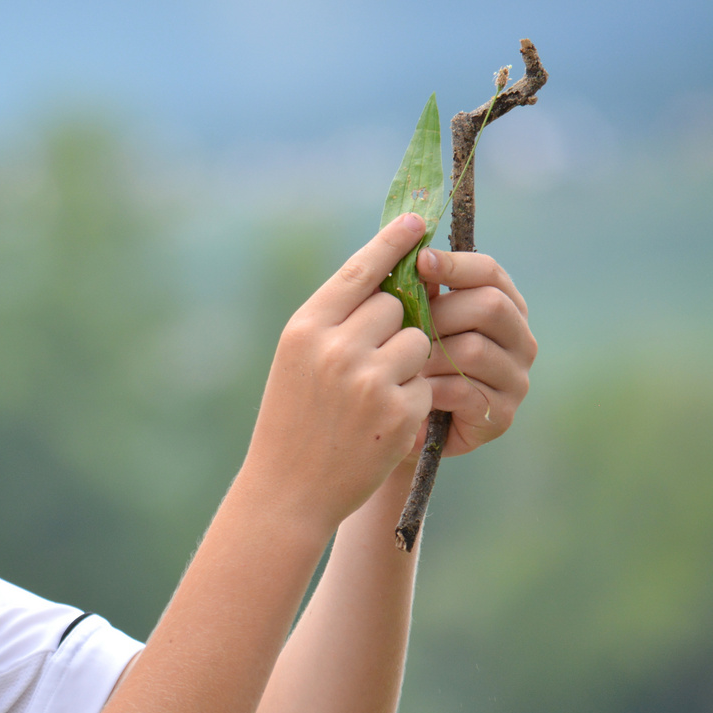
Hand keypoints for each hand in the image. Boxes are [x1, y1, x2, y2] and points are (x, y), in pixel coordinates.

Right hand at [241, 213, 434, 533]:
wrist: (287, 490)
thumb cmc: (291, 420)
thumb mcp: (296, 361)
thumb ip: (335, 319)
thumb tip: (388, 278)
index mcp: (305, 329)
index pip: (359, 271)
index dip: (392, 243)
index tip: (417, 222)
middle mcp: (336, 348)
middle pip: (397, 304)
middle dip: (396, 324)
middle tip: (371, 356)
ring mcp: (369, 380)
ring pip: (419, 340)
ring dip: (410, 360)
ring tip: (375, 392)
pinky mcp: (398, 410)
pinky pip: (426, 382)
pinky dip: (413, 398)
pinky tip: (381, 421)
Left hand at [416, 248, 536, 456]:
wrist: (400, 427)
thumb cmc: (406, 364)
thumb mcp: (410, 322)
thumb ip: (418, 291)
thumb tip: (410, 252)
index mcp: (503, 307)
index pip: (490, 273)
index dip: (455, 264)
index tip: (419, 260)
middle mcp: (520, 340)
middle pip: (489, 306)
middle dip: (439, 313)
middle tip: (404, 328)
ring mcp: (516, 380)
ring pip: (474, 349)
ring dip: (430, 355)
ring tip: (403, 364)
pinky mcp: (501, 416)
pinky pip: (465, 391)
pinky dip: (431, 388)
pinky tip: (412, 390)